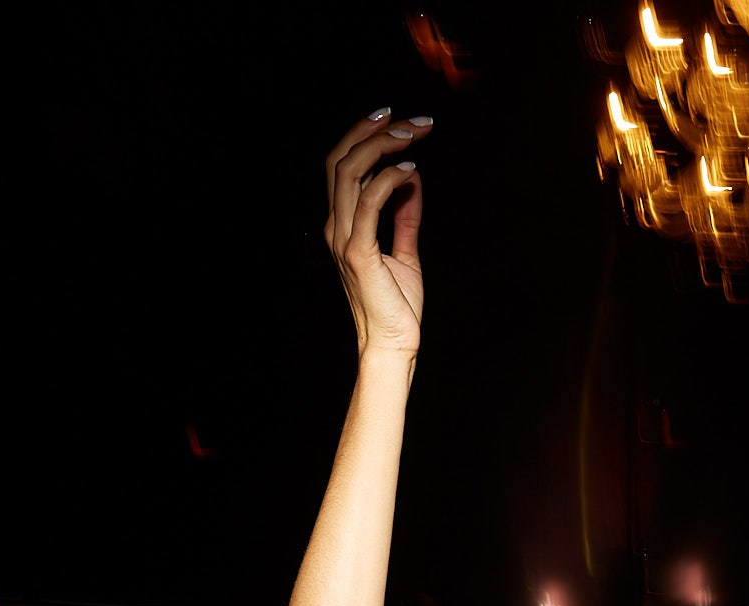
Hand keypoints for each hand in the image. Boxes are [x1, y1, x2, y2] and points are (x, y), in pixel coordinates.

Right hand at [326, 109, 431, 355]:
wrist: (394, 344)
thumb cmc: (397, 305)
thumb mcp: (405, 252)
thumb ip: (405, 216)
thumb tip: (412, 179)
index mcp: (343, 226)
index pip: (343, 167)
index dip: (363, 136)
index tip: (394, 118)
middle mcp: (336, 227)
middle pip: (341, 161)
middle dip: (373, 131)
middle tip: (410, 121)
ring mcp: (344, 239)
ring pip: (349, 173)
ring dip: (382, 147)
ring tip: (412, 136)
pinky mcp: (359, 252)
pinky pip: (369, 202)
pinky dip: (389, 179)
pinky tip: (410, 170)